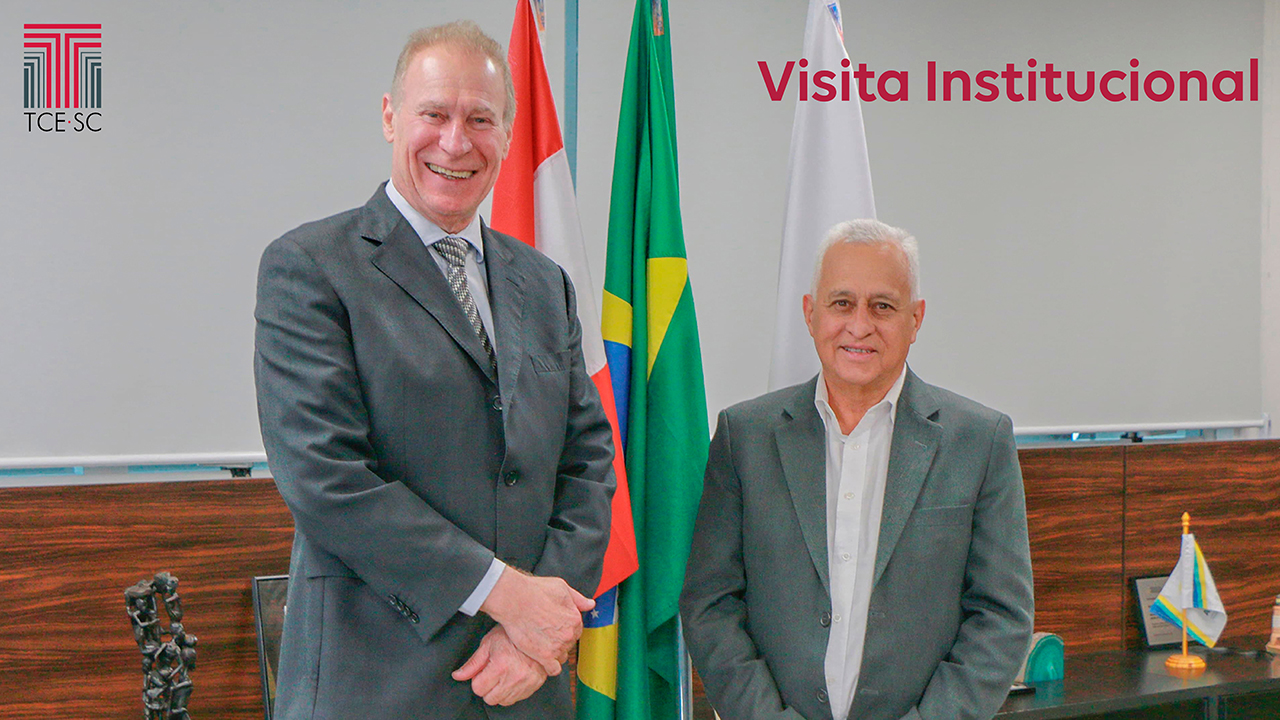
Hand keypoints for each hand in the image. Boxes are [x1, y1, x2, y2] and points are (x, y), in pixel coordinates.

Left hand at [452, 625, 547, 705]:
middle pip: (490, 699)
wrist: (536, 630)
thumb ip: (472, 663)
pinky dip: (513, 691)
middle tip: (493, 672)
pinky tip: (514, 676)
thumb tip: (458, 675)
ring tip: (504, 674)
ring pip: (503, 701)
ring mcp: (526, 682)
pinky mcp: (535, 684)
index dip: (478, 679)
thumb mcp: (488, 644)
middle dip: (488, 687)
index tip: (483, 671)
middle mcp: (514, 676)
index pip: (478, 689)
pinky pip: (517, 698)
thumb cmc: (511, 634)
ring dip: (500, 691)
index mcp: (500, 665)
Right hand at [479, 567, 594, 674]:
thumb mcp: (561, 587)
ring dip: (554, 652)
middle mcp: (569, 634)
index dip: (565, 628)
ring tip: (541, 644)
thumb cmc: (535, 591)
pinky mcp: (544, 656)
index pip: (576, 630)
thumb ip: (578, 599)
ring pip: (561, 656)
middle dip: (559, 639)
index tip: (555, 626)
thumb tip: (590, 604)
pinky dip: (549, 666)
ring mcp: (558, 647)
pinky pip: (553, 669)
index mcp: (575, 619)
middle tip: (546, 633)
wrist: (514, 599)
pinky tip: (542, 659)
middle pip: (569, 643)